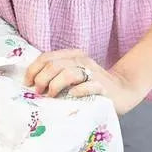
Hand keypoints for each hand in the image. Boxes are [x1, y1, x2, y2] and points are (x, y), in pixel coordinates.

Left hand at [24, 49, 145, 114]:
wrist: (123, 90)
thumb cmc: (91, 85)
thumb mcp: (73, 74)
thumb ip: (56, 74)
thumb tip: (32, 83)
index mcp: (73, 55)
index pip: (46, 57)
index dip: (33, 69)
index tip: (28, 83)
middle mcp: (82, 61)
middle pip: (54, 65)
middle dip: (42, 79)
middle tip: (39, 92)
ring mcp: (93, 74)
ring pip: (68, 73)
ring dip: (55, 85)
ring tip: (51, 95)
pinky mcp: (103, 88)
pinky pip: (88, 86)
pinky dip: (77, 91)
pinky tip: (71, 96)